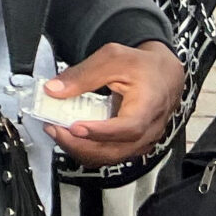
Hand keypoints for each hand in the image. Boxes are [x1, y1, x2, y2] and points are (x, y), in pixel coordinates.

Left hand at [42, 42, 185, 167]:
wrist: (163, 74)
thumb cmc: (142, 65)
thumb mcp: (112, 58)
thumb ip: (83, 75)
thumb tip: (53, 90)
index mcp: (149, 107)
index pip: (129, 128)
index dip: (101, 132)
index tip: (75, 127)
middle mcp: (149, 130)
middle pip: (116, 150)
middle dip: (80, 144)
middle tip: (53, 128)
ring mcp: (141, 141)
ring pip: (110, 157)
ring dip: (80, 149)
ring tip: (56, 131)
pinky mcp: (132, 144)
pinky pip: (109, 154)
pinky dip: (87, 149)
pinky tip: (69, 136)